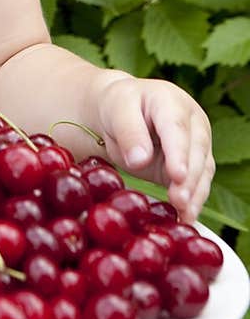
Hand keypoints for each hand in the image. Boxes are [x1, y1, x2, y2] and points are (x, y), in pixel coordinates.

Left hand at [95, 73, 213, 221]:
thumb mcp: (117, 111)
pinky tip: (186, 217)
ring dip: (194, 193)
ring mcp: (196, 143)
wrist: (121, 114)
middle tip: (179, 201)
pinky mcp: (194, 164)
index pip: (176, 128)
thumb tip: (139, 160)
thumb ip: (129, 132)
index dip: (178, 152)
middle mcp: (191, 121)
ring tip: (184, 214)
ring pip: (202, 170)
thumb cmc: (118, 107)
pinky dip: (193, 201)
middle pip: (195, 151)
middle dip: (189, 179)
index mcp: (170, 101)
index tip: (176, 175)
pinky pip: (198, 183)